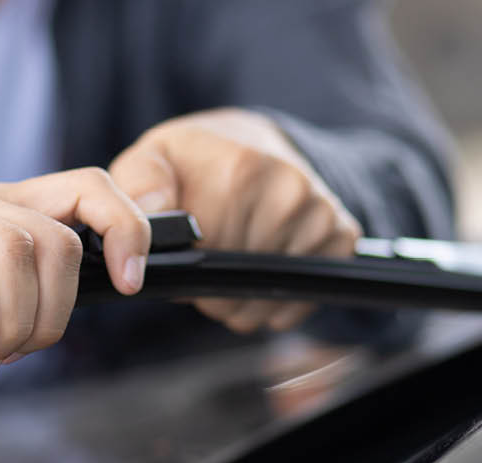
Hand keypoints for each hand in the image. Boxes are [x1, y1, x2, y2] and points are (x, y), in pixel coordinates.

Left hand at [110, 108, 361, 332]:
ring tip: (230, 259)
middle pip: (235, 286)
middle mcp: (291, 192)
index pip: (207, 261)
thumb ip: (140, 188)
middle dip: (210, 285)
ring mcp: (321, 215)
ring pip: (264, 302)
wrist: (253, 141)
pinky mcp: (342, 237)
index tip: (183, 251)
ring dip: (238, 297)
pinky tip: (258, 268)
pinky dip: (272, 301)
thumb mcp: (153, 161)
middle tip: (206, 254)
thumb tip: (155, 217)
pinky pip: (297, 301)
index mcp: (243, 171)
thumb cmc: (195, 162)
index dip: (187, 269)